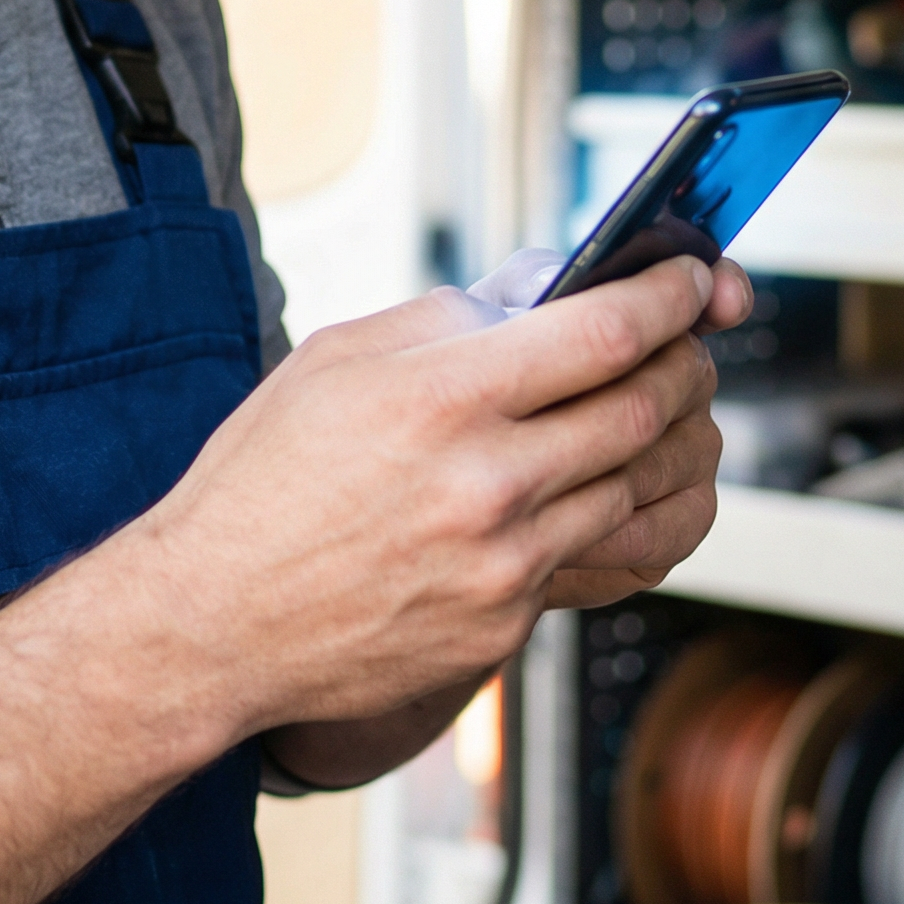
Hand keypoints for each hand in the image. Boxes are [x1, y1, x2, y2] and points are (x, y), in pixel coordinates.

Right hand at [128, 253, 738, 745]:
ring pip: (637, 488)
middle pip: (645, 410)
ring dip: (666, 442)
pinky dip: (614, 512)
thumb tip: (543, 295)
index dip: (668, 298)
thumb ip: (450, 319)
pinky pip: (595, 557)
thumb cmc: (264, 477)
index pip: (606, 331)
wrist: (213, 618)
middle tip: (688, 343)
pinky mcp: (506, 624)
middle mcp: (488, 481)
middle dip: (685, 364)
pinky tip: (603, 486)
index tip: (689, 279)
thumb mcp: (340, 358)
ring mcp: (505, 563)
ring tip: (659, 412)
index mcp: (445, 395)